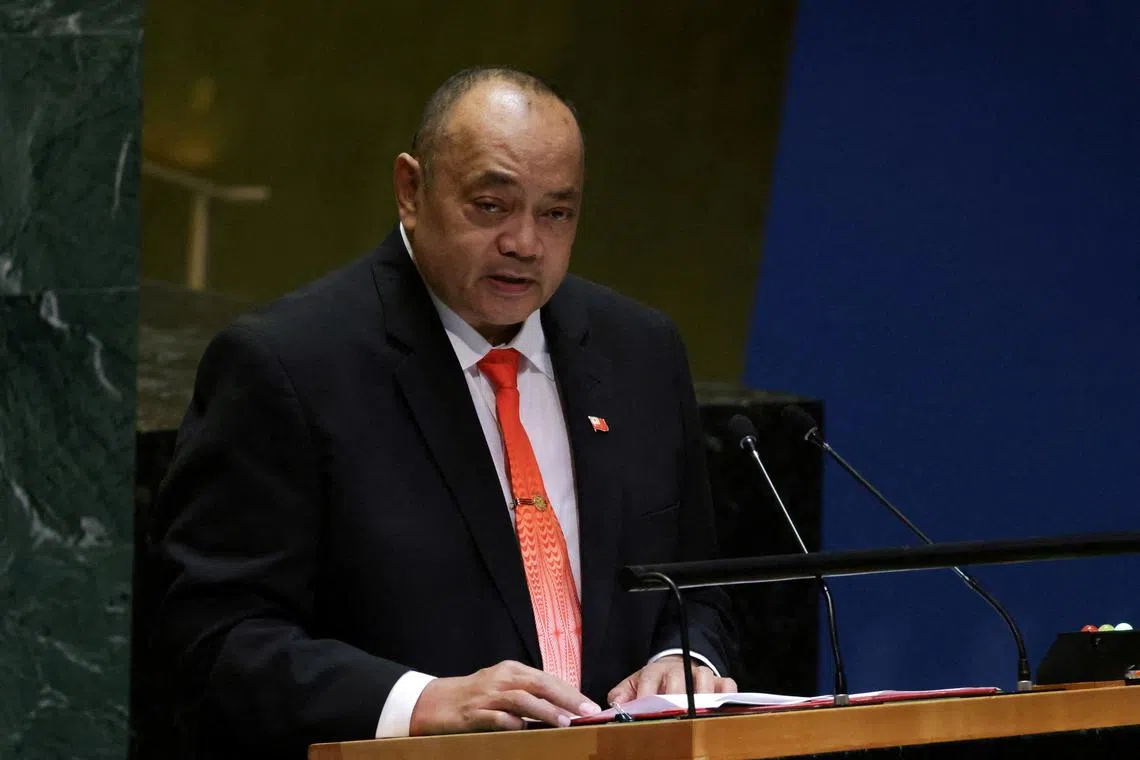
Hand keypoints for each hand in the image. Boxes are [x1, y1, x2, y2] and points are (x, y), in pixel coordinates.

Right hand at [409, 660, 600, 734]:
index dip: (571, 691)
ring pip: (522, 700)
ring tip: (566, 721)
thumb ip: (528, 694)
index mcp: (512, 670)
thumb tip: (562, 706)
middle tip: (588, 710)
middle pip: (540, 684)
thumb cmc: (474, 696)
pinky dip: (512, 723)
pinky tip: (525, 730)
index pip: (548, 678)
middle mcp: (502, 678)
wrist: (434, 702)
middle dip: (566, 698)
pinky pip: (496, 718)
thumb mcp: (503, 687)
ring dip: (546, 710)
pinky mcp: (474, 714)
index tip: (590, 705)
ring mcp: (488, 696)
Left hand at [607, 655, 737, 704]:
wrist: (676, 667)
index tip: (644, 709)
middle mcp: (679, 669)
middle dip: (673, 697)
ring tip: (696, 713)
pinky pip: (728, 685)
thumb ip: (623, 694)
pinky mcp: (719, 681)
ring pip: (704, 678)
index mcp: (655, 670)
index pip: (649, 678)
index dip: (646, 694)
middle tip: (671, 715)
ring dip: (701, 695)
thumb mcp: (635, 684)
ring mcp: (701, 674)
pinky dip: (726, 694)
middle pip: (677, 678)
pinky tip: (720, 707)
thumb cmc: (655, 682)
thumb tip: (616, 704)